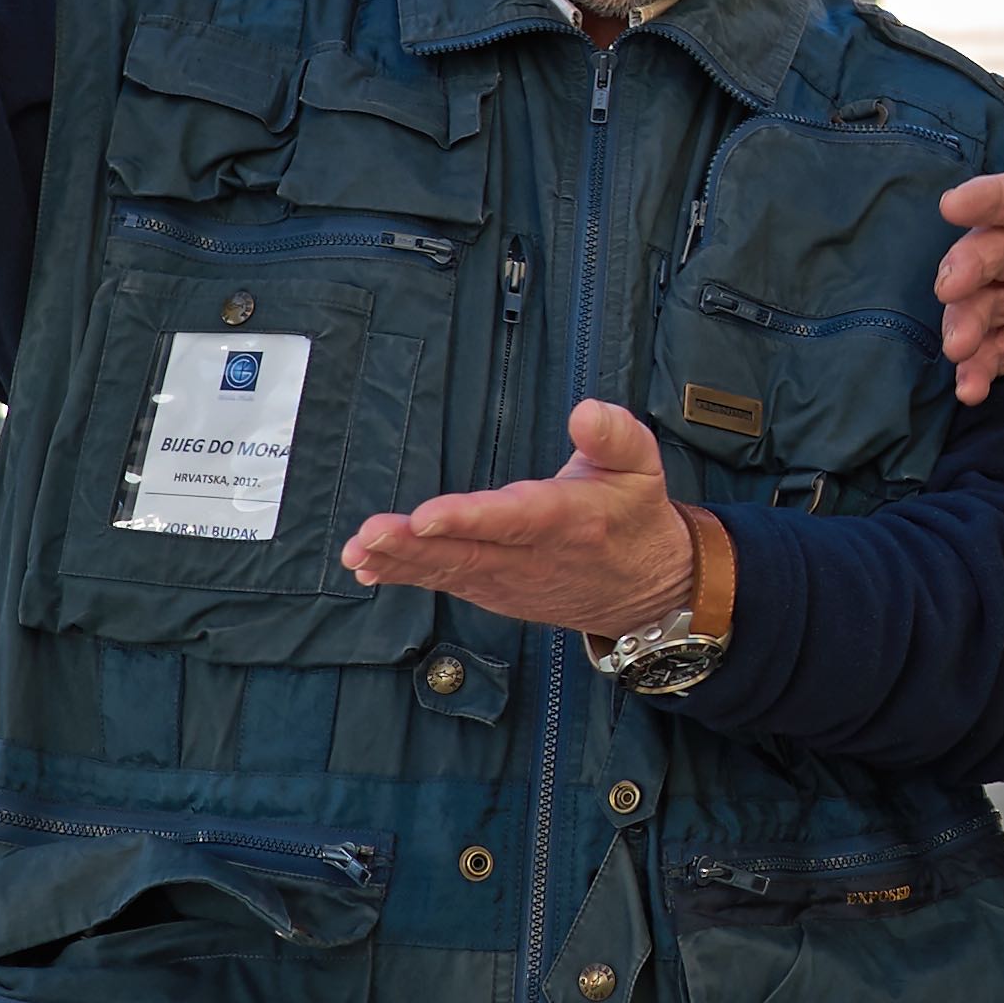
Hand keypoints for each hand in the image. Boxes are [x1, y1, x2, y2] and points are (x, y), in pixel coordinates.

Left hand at [341, 398, 705, 635]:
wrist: (644, 590)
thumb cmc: (634, 517)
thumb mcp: (642, 466)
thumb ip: (616, 434)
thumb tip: (586, 411)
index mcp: (570, 521)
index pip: (513, 518)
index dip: (468, 518)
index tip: (427, 516)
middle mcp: (535, 557)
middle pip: (467, 551)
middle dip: (414, 544)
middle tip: (370, 534)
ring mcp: (510, 581)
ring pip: (449, 571)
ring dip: (400, 561)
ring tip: (359, 550)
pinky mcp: (493, 591)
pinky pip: (445, 583)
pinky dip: (406, 575)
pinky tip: (370, 566)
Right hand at [933, 169, 1003, 407]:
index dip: (996, 197)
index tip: (955, 204)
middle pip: (999, 248)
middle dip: (970, 264)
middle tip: (952, 288)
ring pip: (989, 301)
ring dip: (967, 321)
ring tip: (959, 350)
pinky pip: (1002, 350)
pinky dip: (982, 368)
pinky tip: (971, 388)